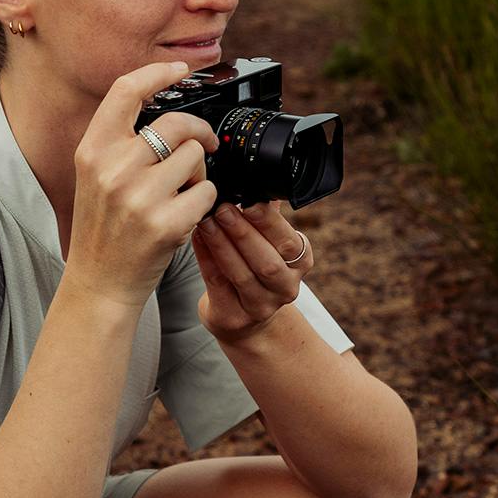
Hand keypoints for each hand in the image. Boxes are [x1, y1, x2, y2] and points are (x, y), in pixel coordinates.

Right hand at [64, 61, 219, 306]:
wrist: (99, 283)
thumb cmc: (102, 228)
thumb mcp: (95, 176)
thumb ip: (119, 141)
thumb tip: (162, 104)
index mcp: (93, 150)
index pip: (126, 91)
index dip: (157, 72)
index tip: (179, 69)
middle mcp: (113, 168)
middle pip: (176, 122)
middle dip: (199, 132)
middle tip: (205, 145)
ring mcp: (139, 196)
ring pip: (196, 157)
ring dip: (199, 173)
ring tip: (181, 193)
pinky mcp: (166, 223)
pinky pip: (207, 192)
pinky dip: (204, 202)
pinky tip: (184, 216)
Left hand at [193, 194, 314, 343]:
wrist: (245, 318)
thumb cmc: (255, 267)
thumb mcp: (269, 242)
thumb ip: (265, 215)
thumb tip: (258, 179)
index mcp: (300, 263)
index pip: (289, 242)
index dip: (269, 222)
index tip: (249, 201)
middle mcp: (286, 288)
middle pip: (267, 261)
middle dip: (242, 232)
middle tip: (222, 208)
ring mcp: (261, 307)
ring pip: (241, 274)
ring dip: (221, 244)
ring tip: (205, 220)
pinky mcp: (233, 317)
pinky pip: (217, 283)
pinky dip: (205, 258)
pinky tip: (196, 237)